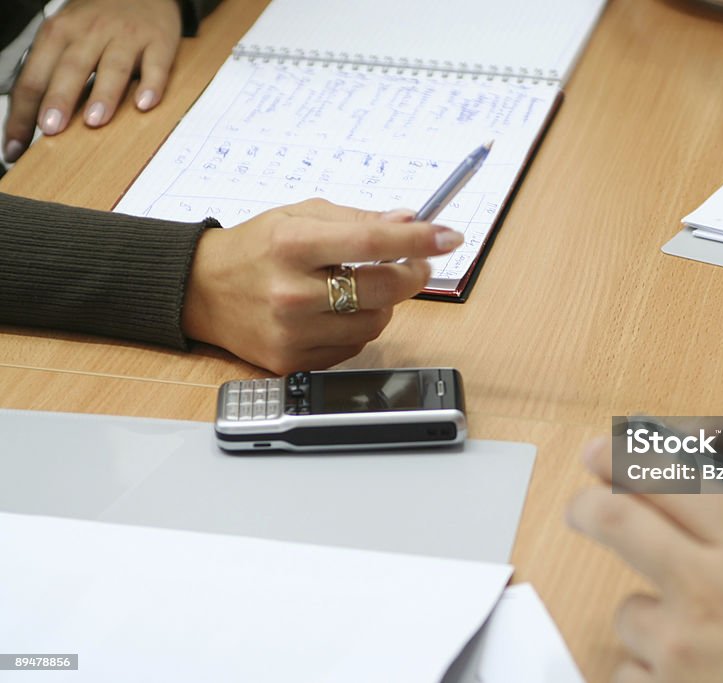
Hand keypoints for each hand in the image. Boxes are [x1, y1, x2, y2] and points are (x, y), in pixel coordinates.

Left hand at [3, 0, 181, 162]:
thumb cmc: (100, 21)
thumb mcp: (67, 35)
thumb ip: (54, 72)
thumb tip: (39, 120)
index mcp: (59, 32)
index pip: (34, 76)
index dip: (24, 112)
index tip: (17, 145)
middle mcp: (91, 32)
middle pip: (71, 68)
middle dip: (59, 99)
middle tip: (51, 128)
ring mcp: (127, 37)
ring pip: (113, 67)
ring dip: (103, 95)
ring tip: (95, 121)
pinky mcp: (160, 41)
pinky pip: (156, 66)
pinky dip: (151, 85)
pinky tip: (145, 104)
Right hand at [182, 199, 462, 372]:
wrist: (200, 290)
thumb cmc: (255, 248)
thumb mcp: (300, 216)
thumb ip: (357, 220)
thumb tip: (410, 221)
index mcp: (293, 245)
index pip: (372, 242)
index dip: (419, 239)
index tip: (450, 236)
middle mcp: (291, 293)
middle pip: (383, 290)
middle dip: (413, 274)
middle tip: (417, 263)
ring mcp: (292, 333)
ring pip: (376, 323)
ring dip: (384, 304)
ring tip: (360, 287)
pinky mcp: (292, 362)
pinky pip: (353, 347)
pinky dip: (357, 328)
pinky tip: (336, 311)